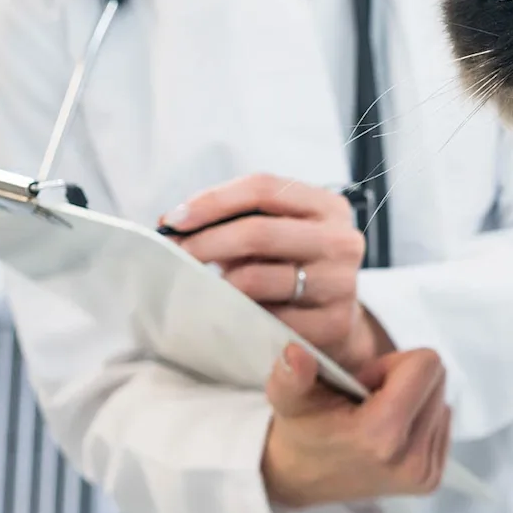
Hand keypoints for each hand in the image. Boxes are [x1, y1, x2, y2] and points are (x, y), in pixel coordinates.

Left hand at [162, 174, 391, 371]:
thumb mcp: (276, 231)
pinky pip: (264, 319)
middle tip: (174, 255)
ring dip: (216, 284)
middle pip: (258, 232)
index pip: (263, 188)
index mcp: (328, 206)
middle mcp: (341, 241)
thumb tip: (171, 223)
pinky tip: (227, 314)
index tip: (174, 219)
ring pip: (256, 278)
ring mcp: (340, 284)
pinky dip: (236, 316)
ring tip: (199, 287)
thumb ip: (233, 219)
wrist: (336, 320)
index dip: (213, 200)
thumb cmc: (291, 267)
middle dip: (204, 242)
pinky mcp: (331, 324)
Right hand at [262, 345, 451, 505]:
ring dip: (412, 399)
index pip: (426, 364)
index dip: (391, 364)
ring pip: (442, 399)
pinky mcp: (432, 479)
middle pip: (437, 379)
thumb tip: (294, 352)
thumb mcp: (289, 399)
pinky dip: (418, 419)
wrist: (301, 479)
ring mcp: (425, 473)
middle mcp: (411, 459)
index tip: (364, 384)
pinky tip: (389, 431)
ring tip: (375, 417)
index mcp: (381, 434)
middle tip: (368, 399)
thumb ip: (292, 375)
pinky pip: (443, 422)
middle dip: (403, 379)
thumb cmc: (300, 432)